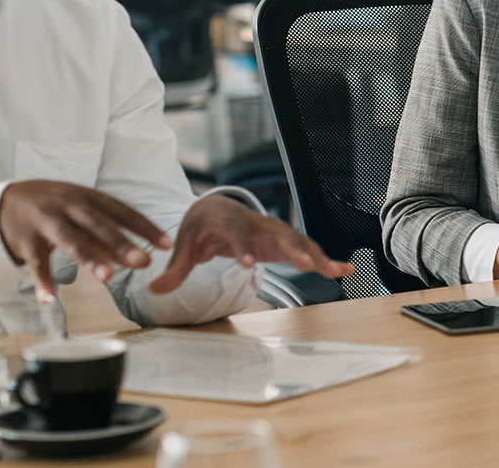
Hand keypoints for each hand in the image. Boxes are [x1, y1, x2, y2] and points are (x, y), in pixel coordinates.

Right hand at [0, 180, 174, 301]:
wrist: (6, 201)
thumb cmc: (55, 208)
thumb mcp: (82, 213)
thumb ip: (106, 236)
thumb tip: (134, 258)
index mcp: (88, 197)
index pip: (122, 212)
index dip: (145, 228)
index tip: (167, 245)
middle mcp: (69, 206)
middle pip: (99, 225)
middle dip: (122, 243)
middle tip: (143, 262)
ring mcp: (46, 221)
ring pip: (70, 240)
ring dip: (89, 258)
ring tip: (108, 277)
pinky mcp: (25, 238)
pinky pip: (36, 262)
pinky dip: (42, 281)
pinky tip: (50, 299)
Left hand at [147, 196, 355, 293]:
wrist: (215, 209)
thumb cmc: (200, 227)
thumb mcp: (184, 247)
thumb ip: (174, 270)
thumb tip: (153, 289)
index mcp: (229, 220)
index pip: (236, 233)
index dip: (243, 247)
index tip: (249, 264)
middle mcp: (257, 222)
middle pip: (278, 233)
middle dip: (292, 248)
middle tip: (304, 264)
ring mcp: (274, 231)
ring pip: (299, 241)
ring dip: (317, 256)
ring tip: (336, 270)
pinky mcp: (285, 242)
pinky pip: (308, 250)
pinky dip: (327, 259)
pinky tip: (346, 270)